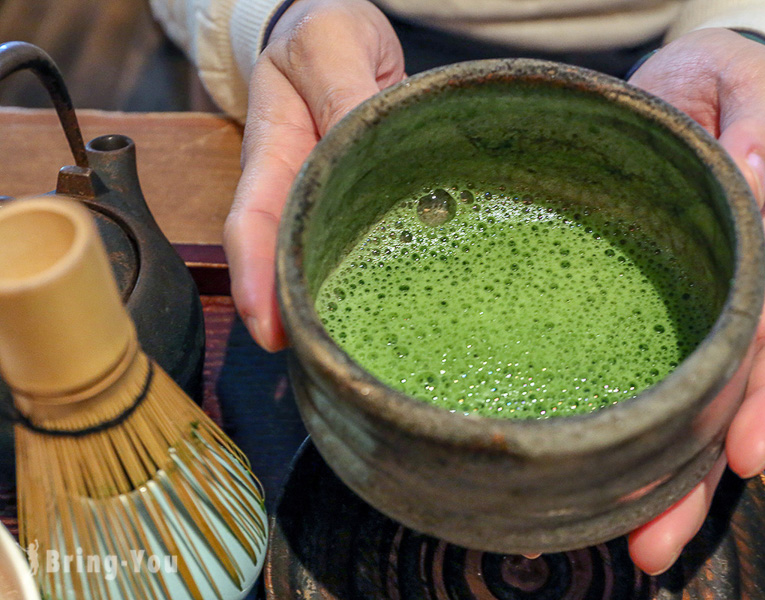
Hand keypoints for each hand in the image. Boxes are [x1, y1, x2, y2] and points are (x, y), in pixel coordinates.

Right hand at [224, 0, 404, 350]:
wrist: (337, 33)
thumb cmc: (325, 34)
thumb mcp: (331, 44)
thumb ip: (340, 89)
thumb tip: (354, 139)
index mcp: (274, 151)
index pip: (254, 221)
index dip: (255, 277)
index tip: (267, 327)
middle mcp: (296, 189)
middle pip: (285, 260)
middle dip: (294, 315)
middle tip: (319, 362)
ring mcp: (328, 202)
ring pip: (323, 262)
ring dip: (332, 307)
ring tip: (354, 354)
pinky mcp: (361, 207)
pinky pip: (363, 247)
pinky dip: (375, 280)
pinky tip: (401, 312)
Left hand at [626, 28, 764, 573]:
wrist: (652, 102)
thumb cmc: (707, 90)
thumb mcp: (745, 84)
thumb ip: (759, 120)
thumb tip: (749, 178)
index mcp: (745, 264)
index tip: (743, 453)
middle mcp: (702, 308)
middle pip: (709, 409)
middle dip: (690, 482)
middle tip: (650, 544)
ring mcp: (651, 319)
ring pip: (657, 413)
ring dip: (640, 482)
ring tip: (609, 538)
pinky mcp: (598, 317)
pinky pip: (602, 378)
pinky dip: (593, 430)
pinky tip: (563, 473)